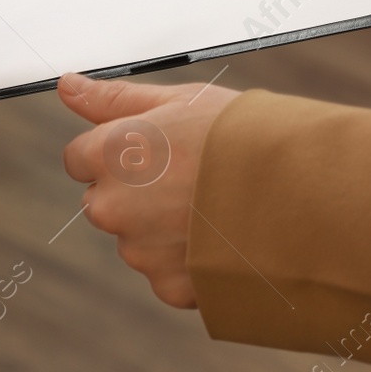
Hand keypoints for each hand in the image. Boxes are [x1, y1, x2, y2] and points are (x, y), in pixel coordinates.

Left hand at [59, 71, 240, 308]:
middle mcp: (112, 206)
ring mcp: (139, 250)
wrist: (302, 192)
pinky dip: (187, 262)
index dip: (118, 153)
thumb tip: (67, 85)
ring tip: (214, 209)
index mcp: (109, 154)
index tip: (155, 151)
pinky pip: (165, 274)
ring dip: (161, 229)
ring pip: (136, 239)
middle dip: (134, 193)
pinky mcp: (169, 286)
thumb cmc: (243, 137)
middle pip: (104, 202)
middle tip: (189, 179)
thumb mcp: (180, 101)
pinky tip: (221, 239)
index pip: (80, 159)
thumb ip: (113, 99)